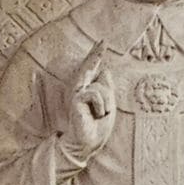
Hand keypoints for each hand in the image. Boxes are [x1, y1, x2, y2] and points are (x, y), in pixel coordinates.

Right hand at [60, 39, 115, 163]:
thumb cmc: (97, 128)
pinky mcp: (76, 97)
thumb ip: (106, 89)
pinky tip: (96, 115)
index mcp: (89, 91)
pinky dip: (101, 107)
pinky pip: (96, 94)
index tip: (102, 42)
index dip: (96, 56)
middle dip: (96, 54)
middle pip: (90, 67)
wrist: (88, 144)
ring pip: (101, 88)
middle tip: (103, 40)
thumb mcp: (107, 106)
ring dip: (106, 104)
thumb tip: (105, 70)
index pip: (94, 70)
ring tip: (100, 115)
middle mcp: (81, 89)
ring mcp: (77, 92)